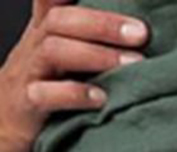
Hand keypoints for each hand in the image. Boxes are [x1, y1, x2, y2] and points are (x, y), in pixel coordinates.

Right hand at [0, 0, 149, 151]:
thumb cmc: (38, 93)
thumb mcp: (56, 59)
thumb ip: (80, 40)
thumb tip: (129, 31)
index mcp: (43, 33)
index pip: (53, 0)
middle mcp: (34, 47)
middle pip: (61, 20)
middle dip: (104, 24)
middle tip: (142, 34)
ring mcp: (27, 75)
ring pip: (54, 51)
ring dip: (96, 55)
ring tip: (133, 64)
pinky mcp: (25, 106)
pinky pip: (44, 94)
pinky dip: (74, 94)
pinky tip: (102, 98)